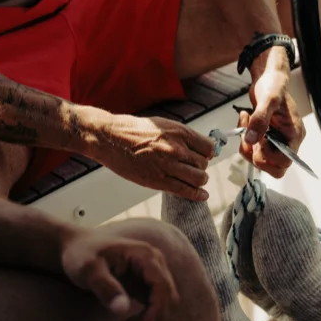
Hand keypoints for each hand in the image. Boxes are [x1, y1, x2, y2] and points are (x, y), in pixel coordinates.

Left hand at [61, 228, 179, 320]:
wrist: (78, 245)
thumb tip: (123, 310)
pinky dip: (144, 317)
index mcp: (146, 255)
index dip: (156, 309)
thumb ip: (105, 287)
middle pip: (168, 296)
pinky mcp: (145, 283)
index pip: (162, 286)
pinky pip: (154, 304)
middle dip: (153, 317)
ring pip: (163, 302)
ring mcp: (151, 273)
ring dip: (149, 319)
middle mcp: (155, 263)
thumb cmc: (82, 253)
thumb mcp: (89, 269)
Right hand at [87, 112, 214, 200]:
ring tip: (196, 179)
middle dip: (202, 167)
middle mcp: (176, 149)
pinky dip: (197, 195)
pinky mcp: (158, 181)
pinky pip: (185, 191)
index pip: (208, 147)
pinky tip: (202, 195)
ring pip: (198, 178)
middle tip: (195, 168)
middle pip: (204, 164)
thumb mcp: (164, 125)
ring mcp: (168, 166)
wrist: (111, 139)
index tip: (205, 155)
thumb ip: (182, 136)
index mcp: (179, 133)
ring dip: (200, 180)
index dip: (208, 152)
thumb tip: (200, 148)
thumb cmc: (135, 130)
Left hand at [239, 54, 304, 177]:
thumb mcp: (268, 99)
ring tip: (245, 123)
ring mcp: (276, 140)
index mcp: (294, 134)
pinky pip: (253, 149)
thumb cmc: (274, 85)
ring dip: (248, 147)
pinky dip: (244, 139)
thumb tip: (251, 139)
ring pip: (262, 161)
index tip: (260, 140)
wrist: (268, 77)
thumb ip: (260, 119)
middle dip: (258, 156)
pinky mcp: (265, 138)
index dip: (270, 156)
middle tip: (250, 139)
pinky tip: (245, 119)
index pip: (286, 160)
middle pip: (276, 168)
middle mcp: (287, 141)